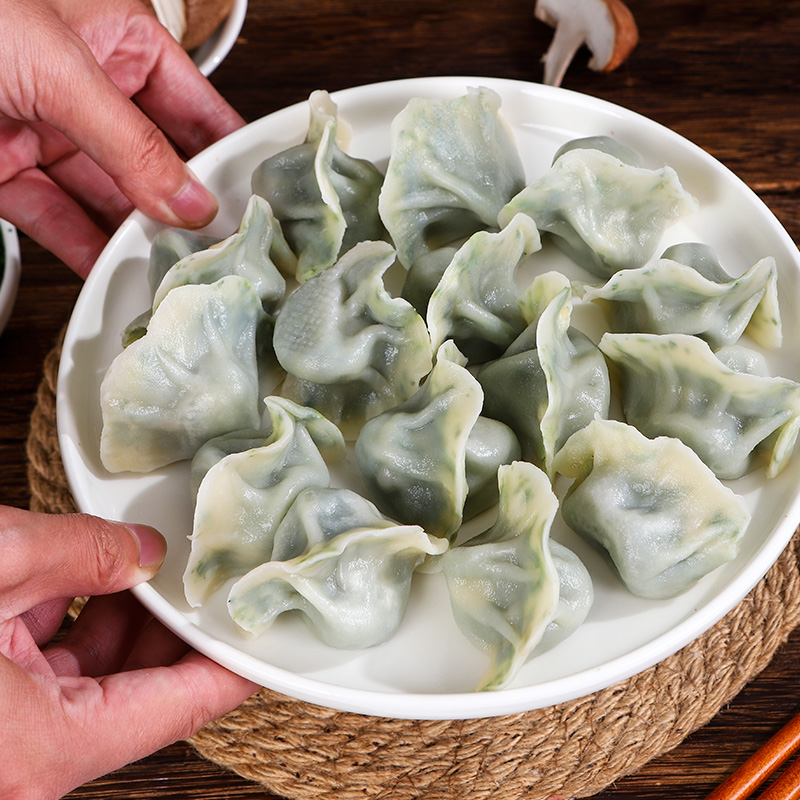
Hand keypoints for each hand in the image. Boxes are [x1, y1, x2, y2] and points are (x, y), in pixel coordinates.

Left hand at [0, 0, 245, 277]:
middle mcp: (91, 90)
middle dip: (186, 206)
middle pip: (159, 161)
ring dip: (140, 237)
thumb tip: (190, 199)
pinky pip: (61, 219)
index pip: (198, 105)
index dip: (231, 150)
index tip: (260, 199)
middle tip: (220, 249)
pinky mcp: (11, 173)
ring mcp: (51, 133)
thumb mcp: (59, 67)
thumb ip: (132, 143)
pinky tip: (116, 276)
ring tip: (174, 272)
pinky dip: (87, 251)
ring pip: (113, 198)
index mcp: (119, 40)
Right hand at [0, 505, 256, 799]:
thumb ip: (80, 552)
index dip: (231, 663)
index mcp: (42, 746)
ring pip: (91, 684)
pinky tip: (79, 578)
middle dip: (172, 625)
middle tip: (199, 578)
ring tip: (142, 567)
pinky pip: (46, 679)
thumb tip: (141, 551)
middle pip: (139, 693)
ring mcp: (4, 747)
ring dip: (120, 620)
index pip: (180, 706)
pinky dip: (68, 626)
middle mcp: (25, 765)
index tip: (262, 637)